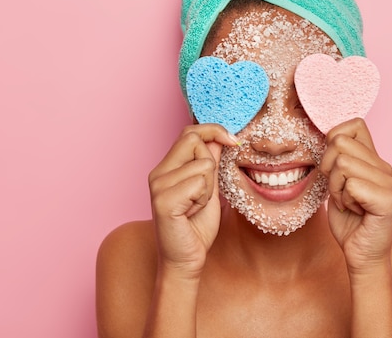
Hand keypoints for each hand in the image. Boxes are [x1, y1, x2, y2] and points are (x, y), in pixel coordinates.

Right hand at [148, 124, 238, 276]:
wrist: (185, 260)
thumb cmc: (196, 227)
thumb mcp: (208, 189)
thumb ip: (210, 163)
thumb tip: (217, 139)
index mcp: (166, 168)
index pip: (189, 132)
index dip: (213, 131)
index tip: (233, 141)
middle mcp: (158, 173)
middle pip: (194, 140)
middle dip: (210, 164)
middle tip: (204, 192)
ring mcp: (158, 186)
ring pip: (202, 165)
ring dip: (208, 188)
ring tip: (196, 205)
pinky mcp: (163, 200)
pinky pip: (199, 184)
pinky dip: (203, 199)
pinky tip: (191, 213)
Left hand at [320, 118, 391, 273]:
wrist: (360, 254)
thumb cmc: (347, 220)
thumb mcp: (335, 183)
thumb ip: (335, 159)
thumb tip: (326, 138)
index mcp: (373, 159)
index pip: (354, 125)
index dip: (333, 141)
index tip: (333, 167)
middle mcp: (384, 167)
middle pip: (339, 143)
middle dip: (328, 170)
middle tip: (340, 191)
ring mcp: (389, 182)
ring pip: (342, 164)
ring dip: (336, 188)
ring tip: (347, 203)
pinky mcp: (388, 200)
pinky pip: (351, 185)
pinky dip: (344, 200)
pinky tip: (355, 211)